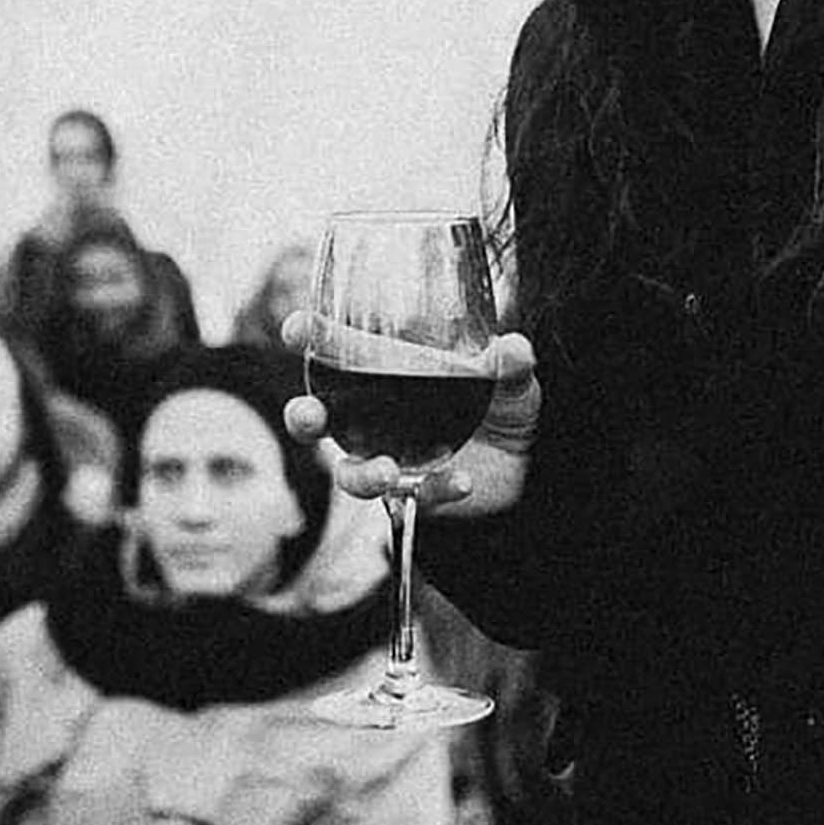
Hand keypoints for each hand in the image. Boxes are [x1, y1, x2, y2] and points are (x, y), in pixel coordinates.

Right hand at [281, 313, 538, 516]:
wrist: (527, 470)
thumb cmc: (501, 409)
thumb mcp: (512, 383)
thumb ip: (510, 366)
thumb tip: (513, 349)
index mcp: (384, 377)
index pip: (334, 353)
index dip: (309, 339)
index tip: (296, 328)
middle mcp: (374, 420)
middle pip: (318, 418)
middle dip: (304, 416)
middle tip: (311, 414)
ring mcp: (390, 459)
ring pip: (350, 473)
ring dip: (362, 473)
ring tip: (388, 471)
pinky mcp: (415, 495)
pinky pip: (415, 497)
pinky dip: (436, 489)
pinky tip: (461, 480)